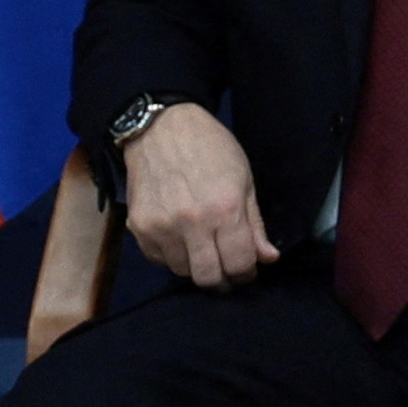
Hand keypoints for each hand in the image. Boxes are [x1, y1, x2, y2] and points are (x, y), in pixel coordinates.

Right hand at [117, 105, 274, 288]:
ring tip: (200, 247)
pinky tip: (179, 238)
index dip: (246, 273)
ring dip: (195, 266)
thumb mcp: (243, 180)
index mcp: (224, 210)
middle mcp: (192, 223)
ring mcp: (162, 227)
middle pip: (209, 278)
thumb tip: (268, 259)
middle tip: (225, 268)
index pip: (239, 264)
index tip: (246, 269)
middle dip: (222, 279)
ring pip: (182, 272)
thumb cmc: (210, 148)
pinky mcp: (139, 227)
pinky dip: (172, 256)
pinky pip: (158, 259)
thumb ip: (254, 224)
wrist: (161, 127)